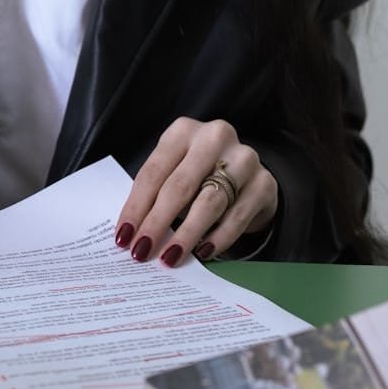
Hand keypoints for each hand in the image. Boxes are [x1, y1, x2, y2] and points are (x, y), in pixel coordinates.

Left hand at [114, 118, 276, 266]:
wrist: (247, 173)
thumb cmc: (199, 174)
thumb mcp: (175, 171)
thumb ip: (155, 194)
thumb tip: (132, 234)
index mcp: (183, 131)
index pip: (153, 172)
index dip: (136, 207)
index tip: (124, 237)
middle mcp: (214, 137)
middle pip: (179, 186)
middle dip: (157, 222)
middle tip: (142, 251)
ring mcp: (243, 158)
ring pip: (209, 202)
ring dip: (186, 234)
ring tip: (170, 257)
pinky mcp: (264, 182)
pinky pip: (237, 216)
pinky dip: (218, 237)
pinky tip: (203, 253)